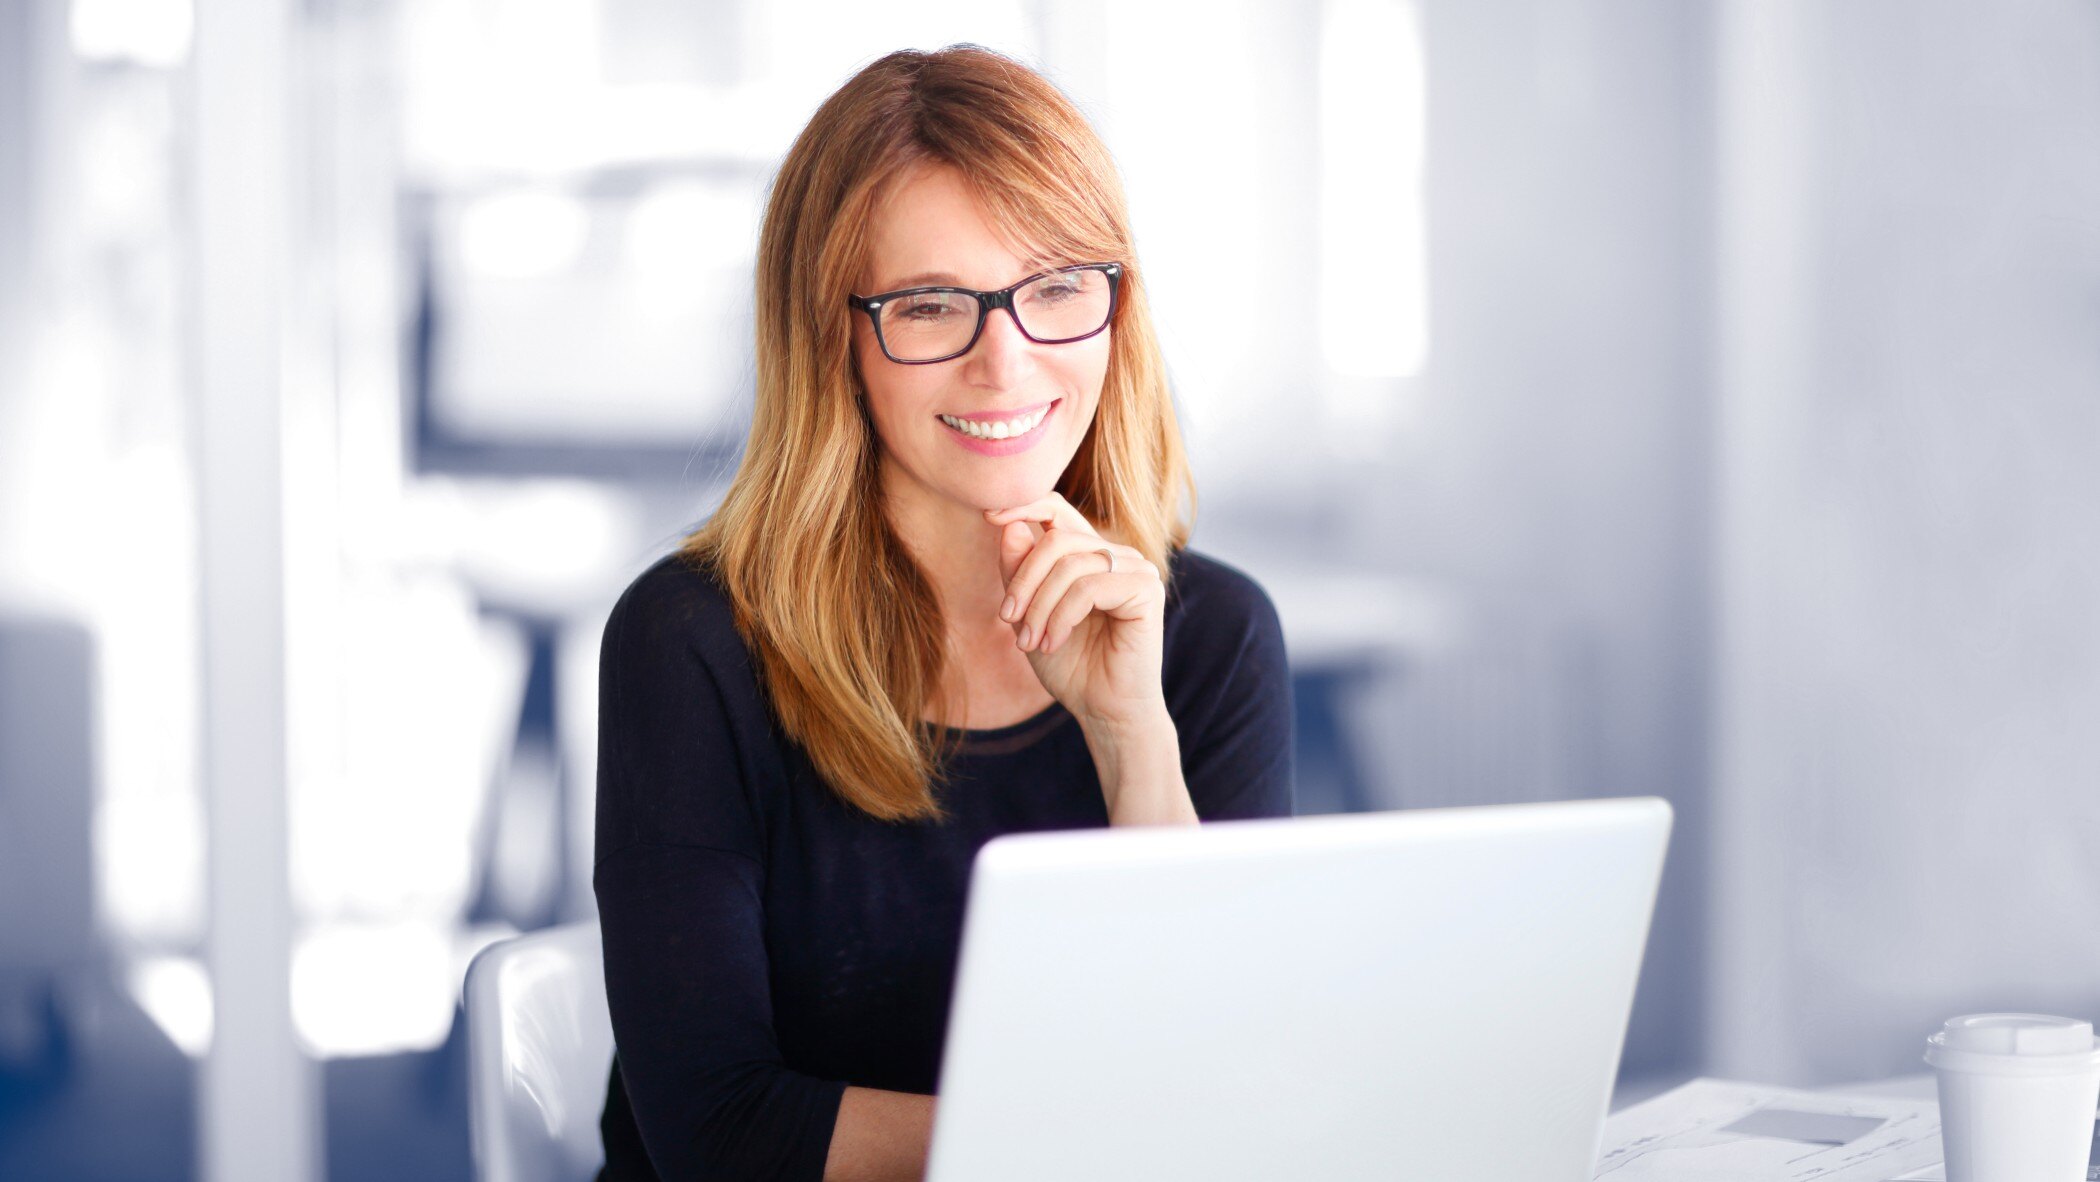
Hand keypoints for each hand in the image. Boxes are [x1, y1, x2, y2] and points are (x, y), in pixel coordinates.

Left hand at [986, 493, 1167, 732]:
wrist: (1105, 711)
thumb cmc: (1071, 666)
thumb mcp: (1030, 614)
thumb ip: (1019, 571)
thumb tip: (1009, 525)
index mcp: (1091, 555)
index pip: (1057, 510)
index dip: (1023, 505)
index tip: (987, 515)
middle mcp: (1117, 555)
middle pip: (1057, 539)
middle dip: (1023, 579)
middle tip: (1007, 618)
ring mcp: (1136, 569)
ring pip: (1071, 564)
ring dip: (1040, 606)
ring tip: (1029, 642)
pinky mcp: (1147, 590)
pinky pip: (1090, 587)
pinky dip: (1062, 616)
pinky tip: (1052, 643)